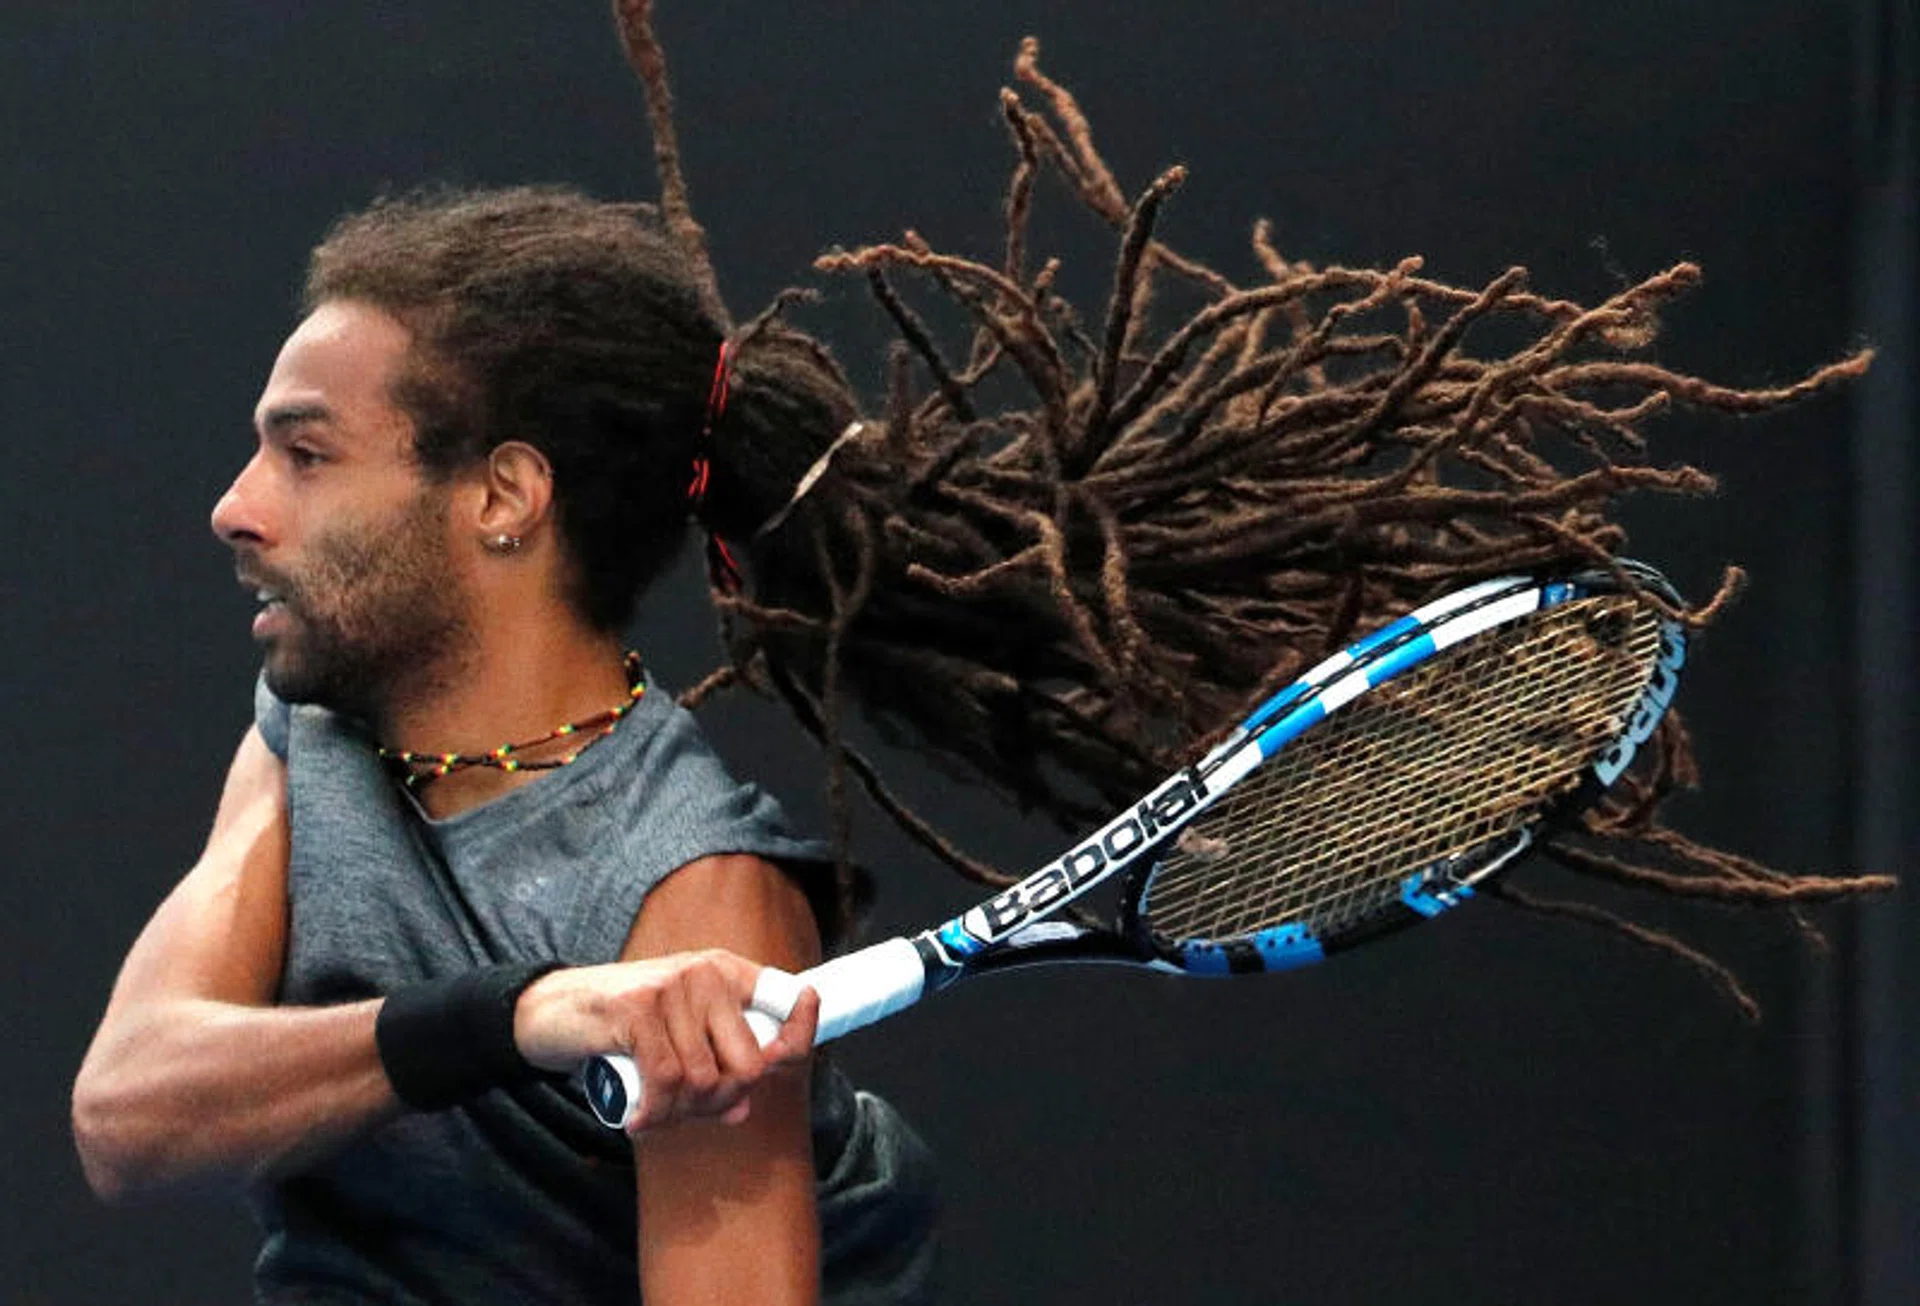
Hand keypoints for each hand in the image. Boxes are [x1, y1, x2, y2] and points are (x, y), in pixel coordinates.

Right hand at [511, 950, 818, 1131]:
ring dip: (680, 1114)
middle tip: (686, 1111)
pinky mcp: (637, 1009)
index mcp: (725, 971)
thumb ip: (711, 1065)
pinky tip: (639, 1120)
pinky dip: (656, 1113)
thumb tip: (743, 1111)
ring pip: (705, 1080)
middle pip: (748, 1063)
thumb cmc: (622, 1028)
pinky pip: (666, 1081)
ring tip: (655, 1113)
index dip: (799, 1035)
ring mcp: (672, 988)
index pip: (785, 998)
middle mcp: (705, 973)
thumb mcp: (676, 1035)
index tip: (786, 1059)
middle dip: (721, 1102)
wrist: (550, 1009)